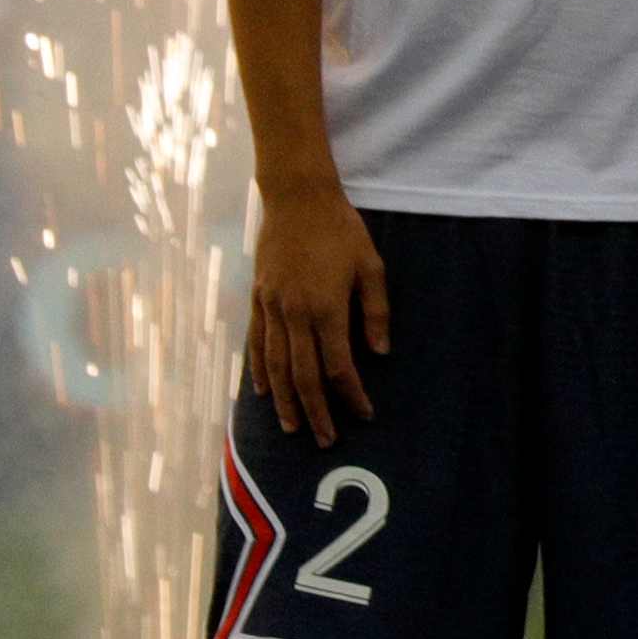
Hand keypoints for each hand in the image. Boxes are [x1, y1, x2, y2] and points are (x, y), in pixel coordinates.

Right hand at [243, 184, 393, 445]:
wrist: (296, 198)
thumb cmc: (341, 229)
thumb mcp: (371, 265)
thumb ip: (376, 311)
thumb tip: (380, 353)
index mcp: (327, 309)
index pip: (339, 367)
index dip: (351, 395)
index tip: (365, 414)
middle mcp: (295, 315)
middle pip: (303, 377)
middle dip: (316, 412)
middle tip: (327, 440)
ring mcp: (272, 309)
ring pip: (276, 367)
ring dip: (285, 401)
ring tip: (293, 428)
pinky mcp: (258, 299)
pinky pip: (257, 344)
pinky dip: (260, 371)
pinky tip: (263, 391)